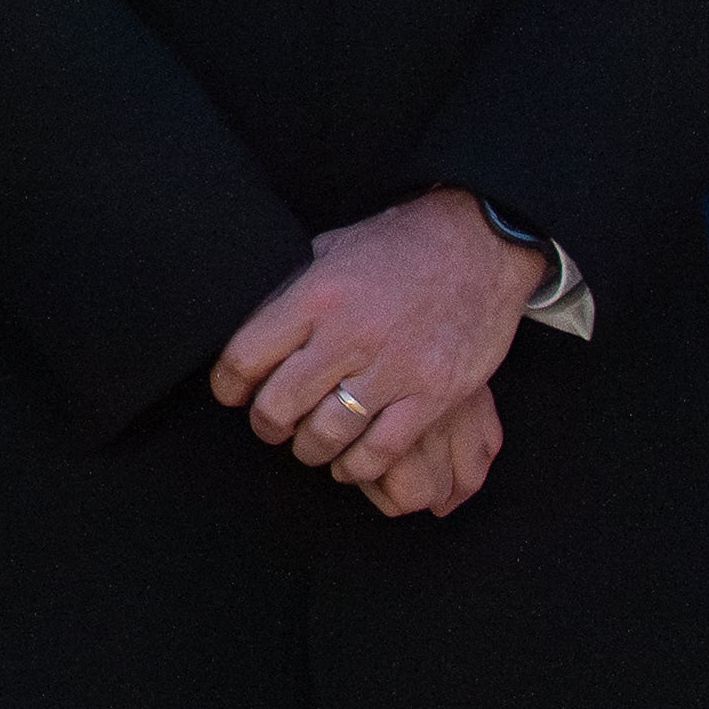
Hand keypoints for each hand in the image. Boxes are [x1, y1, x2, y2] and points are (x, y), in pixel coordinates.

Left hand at [210, 187, 531, 509]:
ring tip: (309, 444)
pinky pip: (381, 450)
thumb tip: (251, 325)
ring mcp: (394, 368)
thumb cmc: (400, 244)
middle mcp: (349, 335)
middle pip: (280, 405)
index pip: (245, 357)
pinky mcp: (433, 395)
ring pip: (327, 435)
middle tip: (271, 426)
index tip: (231, 394)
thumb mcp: (333, 249)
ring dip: (309, 449)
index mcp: (317, 296)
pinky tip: (349, 462)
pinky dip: (357, 466)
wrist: (479, 241)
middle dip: (267, 425)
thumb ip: (294, 290)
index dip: (228, 385)